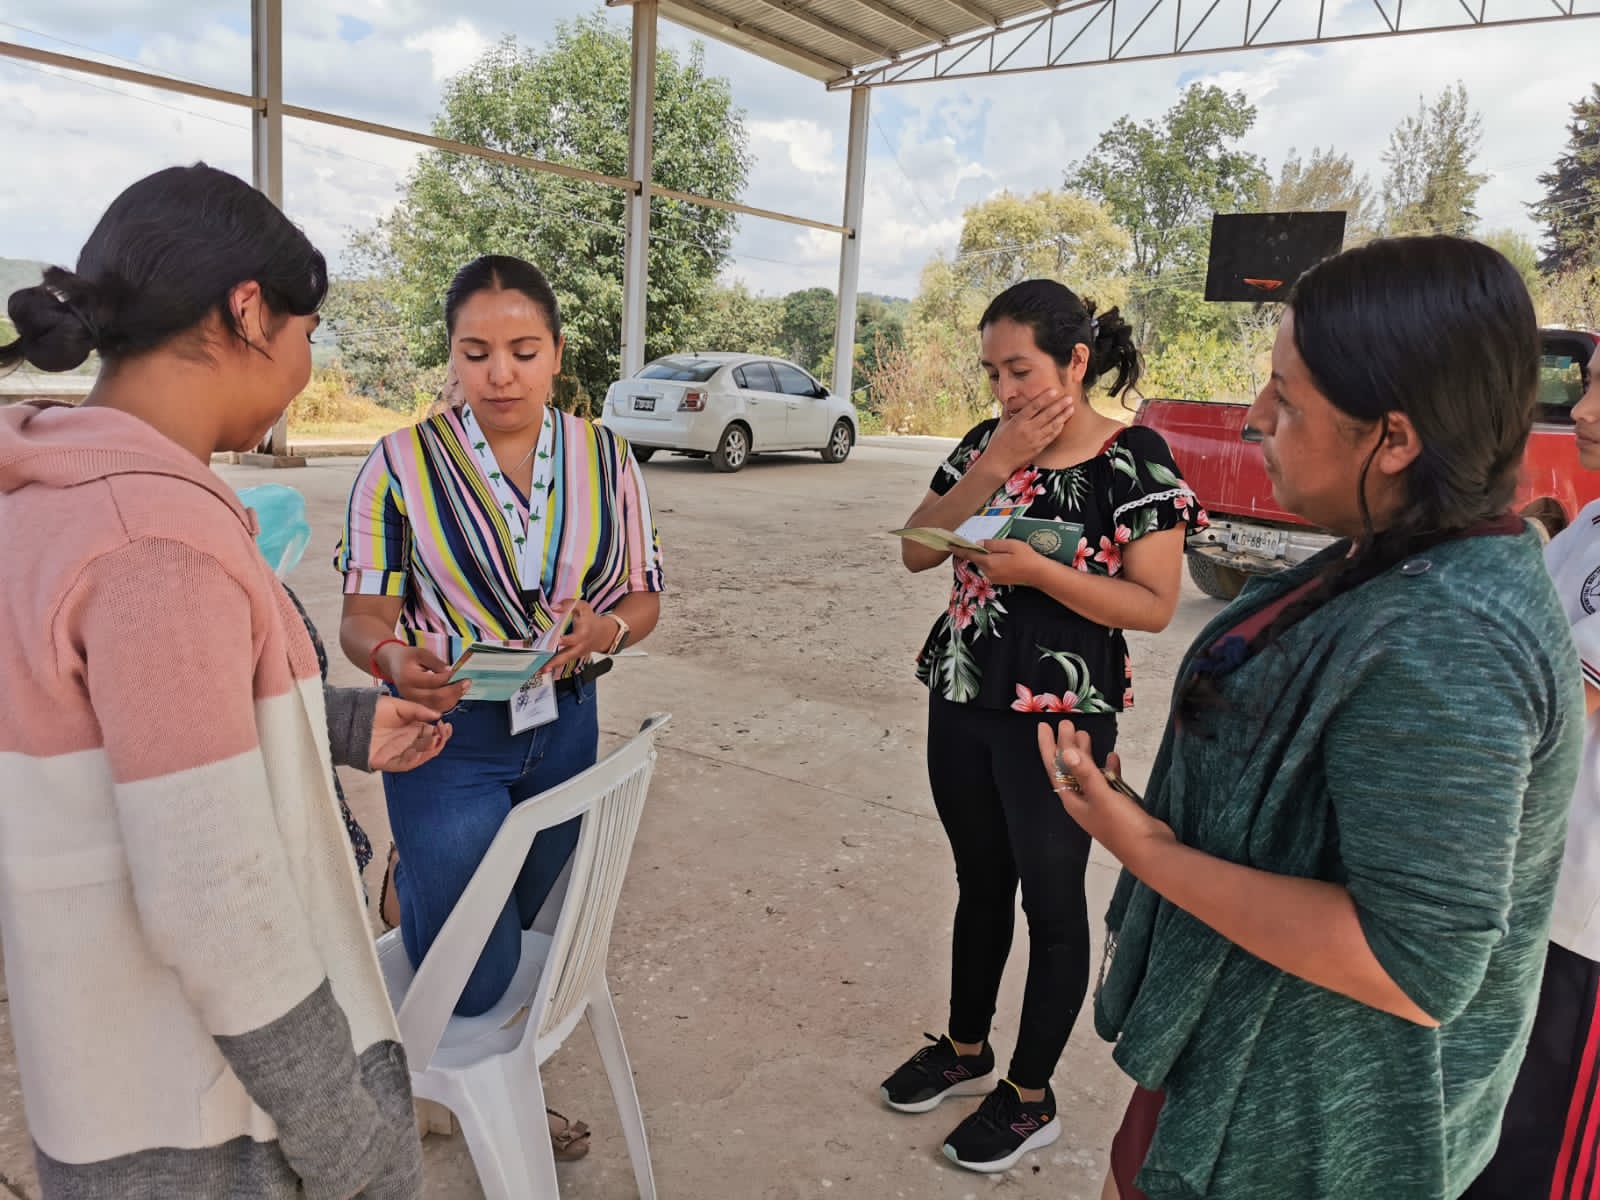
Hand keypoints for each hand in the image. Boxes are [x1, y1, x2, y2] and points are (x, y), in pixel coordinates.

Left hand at [368, 697, 452, 771]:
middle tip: (443, 732)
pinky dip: (414, 760)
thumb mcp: (398, 706)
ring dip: (430, 751)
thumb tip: (438, 715)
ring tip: (436, 741)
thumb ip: (417, 710)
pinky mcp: (389, 761)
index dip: (441, 731)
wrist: (352, 718)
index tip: (445, 725)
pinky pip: (405, 764)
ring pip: (421, 756)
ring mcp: (400, 752)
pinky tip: (420, 753)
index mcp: (413, 728)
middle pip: (430, 746)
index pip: (433, 733)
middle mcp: (409, 741)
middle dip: (439, 740)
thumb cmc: (374, 710)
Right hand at [378, 643, 469, 710]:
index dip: (448, 678)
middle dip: (454, 691)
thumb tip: (451, 672)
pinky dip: (448, 702)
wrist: (394, 665)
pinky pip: (435, 709)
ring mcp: (412, 702)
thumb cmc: (409, 657)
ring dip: (453, 698)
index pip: (432, 681)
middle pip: (435, 697)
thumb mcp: (421, 653)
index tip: (460, 673)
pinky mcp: (416, 706)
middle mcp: (408, 693)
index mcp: (408, 678)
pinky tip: (455, 693)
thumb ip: (436, 662)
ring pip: (437, 706)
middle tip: (467, 682)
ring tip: (464, 687)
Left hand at [543, 599, 617, 678]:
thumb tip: (554, 607)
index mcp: (583, 634)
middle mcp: (579, 646)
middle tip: (544, 667)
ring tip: (539, 670)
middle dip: (555, 661)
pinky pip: (562, 661)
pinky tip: (542, 669)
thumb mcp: (582, 607)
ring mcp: (576, 653)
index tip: (557, 641)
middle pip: (567, 655)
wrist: (602, 634)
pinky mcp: (572, 656)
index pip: (574, 638)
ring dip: (551, 666)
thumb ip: (569, 604)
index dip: (566, 640)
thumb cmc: (590, 620)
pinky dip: (552, 665)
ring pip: (563, 661)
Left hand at [954, 538, 1046, 586]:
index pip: (970, 555)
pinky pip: (989, 568)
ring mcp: (993, 578)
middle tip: (973, 542)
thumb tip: (978, 543)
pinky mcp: (998, 580)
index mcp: (990, 562)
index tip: (949, 546)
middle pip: (976, 559)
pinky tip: (1001, 557)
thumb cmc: (1026, 557)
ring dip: (984, 556)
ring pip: (983, 563)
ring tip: (996, 549)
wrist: (1038, 574)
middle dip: (974, 551)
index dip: (959, 550)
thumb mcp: (1010, 545)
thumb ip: (992, 544)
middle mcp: (988, 572)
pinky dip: (990, 562)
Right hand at [986, 387, 1074, 473]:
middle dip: (1059, 406)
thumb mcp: (1001, 423)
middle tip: (1069, 398)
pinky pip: (1051, 437)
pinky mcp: (1038, 448)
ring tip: (1071, 409)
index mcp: (1017, 421)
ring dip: (1063, 417)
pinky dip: (1058, 429)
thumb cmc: (998, 441)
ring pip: (1052, 426)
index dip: (1044, 398)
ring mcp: (1034, 440)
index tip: (1054, 391)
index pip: (1033, 406)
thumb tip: (1012, 398)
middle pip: (1047, 415)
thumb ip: (1008, 410)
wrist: (999, 462)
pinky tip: (1063, 422)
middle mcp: (1027, 430)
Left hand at [1036, 721, 1174, 867]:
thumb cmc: (1122, 825)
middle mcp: (1083, 801)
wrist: (1151, 850)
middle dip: (1066, 746)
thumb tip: (1066, 751)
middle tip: (1067, 723)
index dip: (1048, 747)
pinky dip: (1108, 769)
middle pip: (1070, 768)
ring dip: (1085, 755)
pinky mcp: (1118, 804)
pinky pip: (1108, 781)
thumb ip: (1085, 772)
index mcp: (1073, 800)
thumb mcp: (1102, 796)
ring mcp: (1100, 803)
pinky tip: (1112, 756)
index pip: (1055, 769)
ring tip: (1084, 734)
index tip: (1044, 725)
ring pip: (1088, 773)